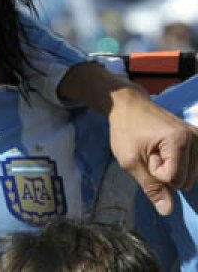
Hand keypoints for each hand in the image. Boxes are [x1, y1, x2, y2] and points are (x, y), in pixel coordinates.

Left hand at [59, 62, 197, 214]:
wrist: (129, 106)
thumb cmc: (125, 130)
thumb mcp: (130, 161)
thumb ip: (151, 187)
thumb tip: (168, 211)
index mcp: (180, 141)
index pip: (173, 179)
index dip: (154, 172)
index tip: (144, 154)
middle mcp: (195, 139)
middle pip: (184, 180)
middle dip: (164, 173)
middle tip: (149, 152)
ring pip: (190, 178)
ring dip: (170, 170)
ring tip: (155, 151)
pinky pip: (193, 169)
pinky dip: (178, 166)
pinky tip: (167, 153)